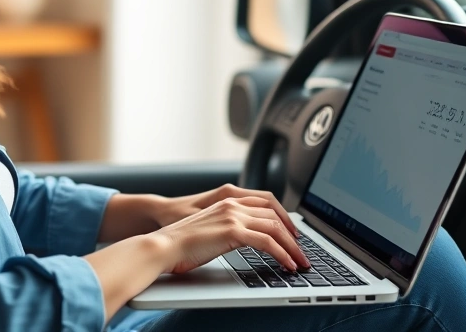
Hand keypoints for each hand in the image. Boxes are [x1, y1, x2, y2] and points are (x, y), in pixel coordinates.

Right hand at [153, 196, 310, 273]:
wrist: (164, 244)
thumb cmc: (182, 242)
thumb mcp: (211, 229)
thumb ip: (229, 228)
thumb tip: (247, 240)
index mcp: (227, 200)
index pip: (266, 202)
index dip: (283, 217)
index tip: (293, 232)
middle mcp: (233, 204)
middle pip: (275, 215)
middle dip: (293, 234)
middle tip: (301, 251)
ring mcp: (233, 216)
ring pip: (275, 228)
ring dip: (292, 247)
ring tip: (299, 262)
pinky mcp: (232, 231)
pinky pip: (267, 242)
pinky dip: (282, 254)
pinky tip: (287, 265)